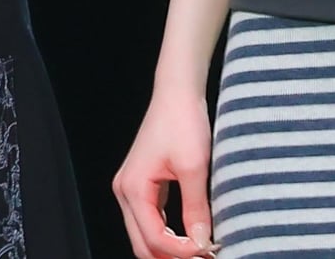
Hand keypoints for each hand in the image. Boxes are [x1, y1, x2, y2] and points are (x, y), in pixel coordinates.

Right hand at [113, 84, 217, 258]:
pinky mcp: (142, 185)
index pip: (154, 239)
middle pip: (143, 245)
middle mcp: (125, 191)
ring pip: (145, 237)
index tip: (210, 252)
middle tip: (204, 258)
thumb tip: (202, 244)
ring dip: (170, 251)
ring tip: (201, 252)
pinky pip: (150, 223)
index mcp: (133, 187)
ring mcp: (131, 188)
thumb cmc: (182, 121)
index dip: (183, 253)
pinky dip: (168, 238)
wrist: (177, 92)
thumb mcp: (194, 167)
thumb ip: (196, 209)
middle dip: (172, 258)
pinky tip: (191, 239)